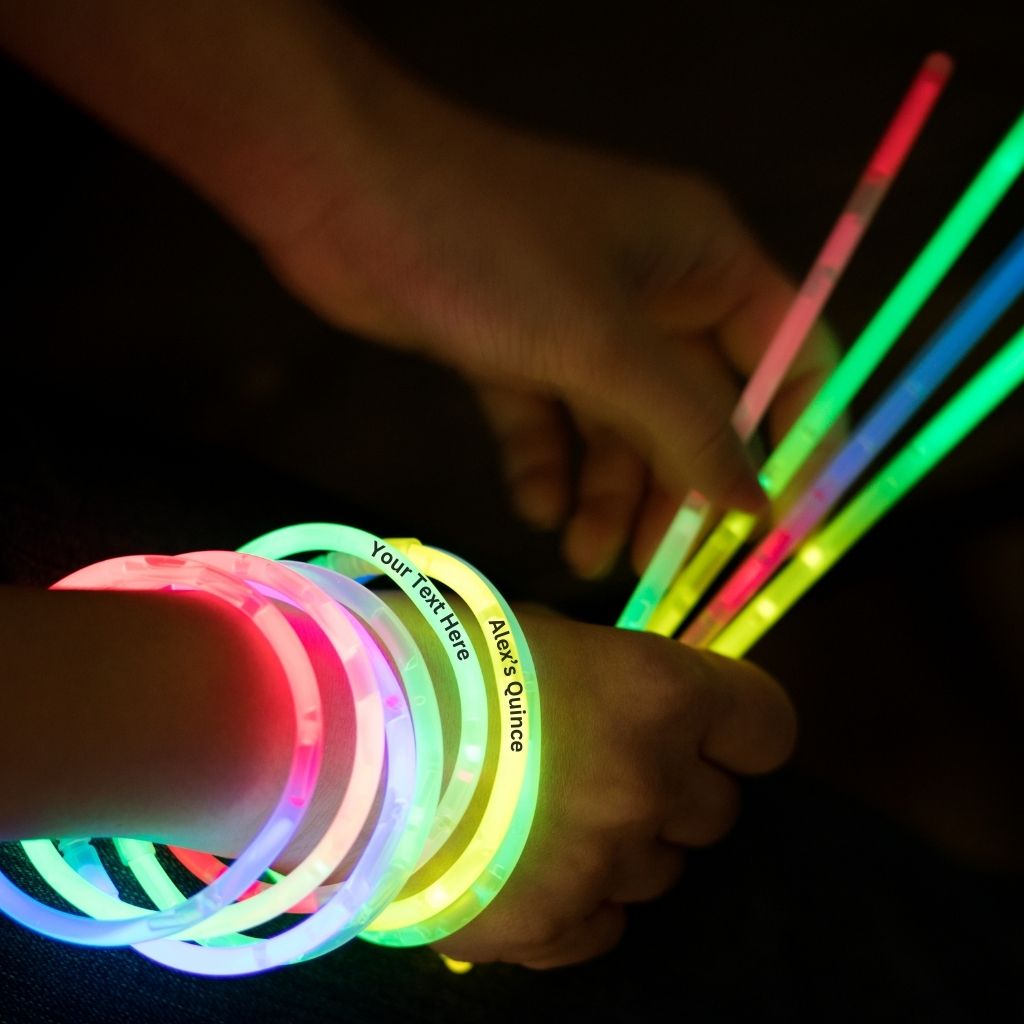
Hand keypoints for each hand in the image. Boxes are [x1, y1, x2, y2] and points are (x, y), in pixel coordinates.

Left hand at [260, 81, 836, 577]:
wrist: (340, 195)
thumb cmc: (493, 256)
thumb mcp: (605, 346)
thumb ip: (688, 426)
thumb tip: (756, 501)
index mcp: (703, 260)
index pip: (789, 352)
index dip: (796, 436)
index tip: (782, 521)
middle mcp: (651, 291)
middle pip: (694, 406)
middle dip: (677, 485)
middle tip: (664, 565)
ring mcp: (575, 319)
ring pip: (616, 425)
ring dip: (605, 492)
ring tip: (586, 557)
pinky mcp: (509, 345)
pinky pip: (547, 420)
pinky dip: (544, 465)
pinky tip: (536, 509)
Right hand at [429, 606, 795, 967]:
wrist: (332, 736)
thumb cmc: (437, 655)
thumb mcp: (539, 636)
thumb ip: (609, 676)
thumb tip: (635, 703)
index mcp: (657, 693)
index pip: (767, 726)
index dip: (740, 729)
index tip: (713, 732)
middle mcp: (650, 786)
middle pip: (715, 811)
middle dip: (671, 790)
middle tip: (600, 767)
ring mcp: (604, 867)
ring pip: (658, 873)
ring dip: (619, 845)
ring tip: (541, 816)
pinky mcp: (549, 930)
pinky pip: (603, 928)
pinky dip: (577, 901)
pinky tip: (520, 865)